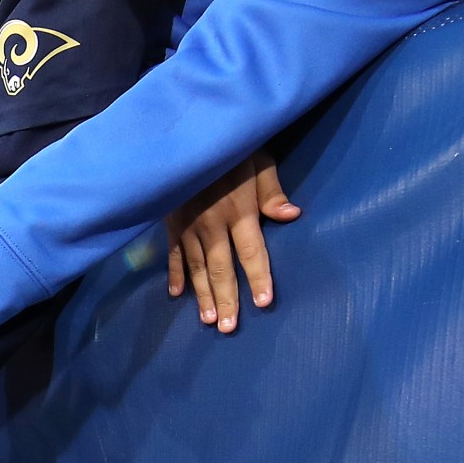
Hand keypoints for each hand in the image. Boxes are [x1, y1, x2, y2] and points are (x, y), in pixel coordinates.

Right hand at [164, 152, 300, 332]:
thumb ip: (272, 190)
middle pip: (221, 268)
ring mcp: (188, 225)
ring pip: (196, 267)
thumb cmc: (230, 146)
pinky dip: (174, 274)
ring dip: (202, 295)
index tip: (263, 303)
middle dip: (226, 299)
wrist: (185, 134)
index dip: (258, 278)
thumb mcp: (258, 160)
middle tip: (229, 328)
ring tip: (207, 320)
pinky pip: (172, 253)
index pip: (252, 252)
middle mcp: (213, 224)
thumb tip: (292, 214)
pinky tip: (176, 294)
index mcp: (238, 210)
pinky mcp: (171, 221)